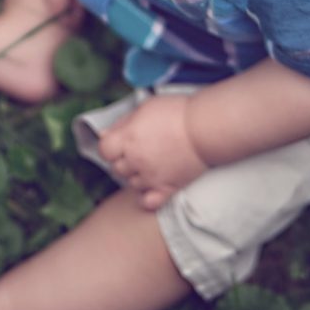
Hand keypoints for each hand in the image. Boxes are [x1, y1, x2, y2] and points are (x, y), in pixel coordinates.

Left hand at [98, 95, 207, 210]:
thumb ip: (123, 122)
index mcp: (128, 138)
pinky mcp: (167, 188)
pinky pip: (147, 202)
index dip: (111, 146)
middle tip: (139, 151)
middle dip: (124, 160)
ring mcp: (150, 176)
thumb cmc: (178, 113)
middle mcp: (135, 160)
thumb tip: (105, 133)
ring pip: (131, 184)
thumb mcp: (146, 107)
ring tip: (151, 164)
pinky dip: (146, 197)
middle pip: (117, 168)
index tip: (120, 142)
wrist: (205, 128)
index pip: (104, 150)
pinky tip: (152, 186)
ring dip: (136, 176)